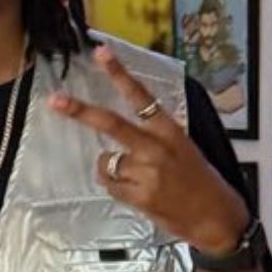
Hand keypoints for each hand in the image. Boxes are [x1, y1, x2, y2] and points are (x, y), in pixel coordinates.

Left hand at [49, 46, 251, 255]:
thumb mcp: (185, 149)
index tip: (101, 53)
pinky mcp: (138, 196)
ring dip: (111, 168)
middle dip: (80, 111)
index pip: (141, 96)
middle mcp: (156, 148)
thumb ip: (155, 137)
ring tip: (138, 179)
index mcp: (170, 131)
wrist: (216, 218)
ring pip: (105, 162)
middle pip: (111, 124)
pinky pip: (109, 185)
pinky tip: (138, 193)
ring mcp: (145, 173)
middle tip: (56, 100)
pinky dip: (116, 188)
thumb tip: (120, 135)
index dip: (119, 74)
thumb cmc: (201, 181)